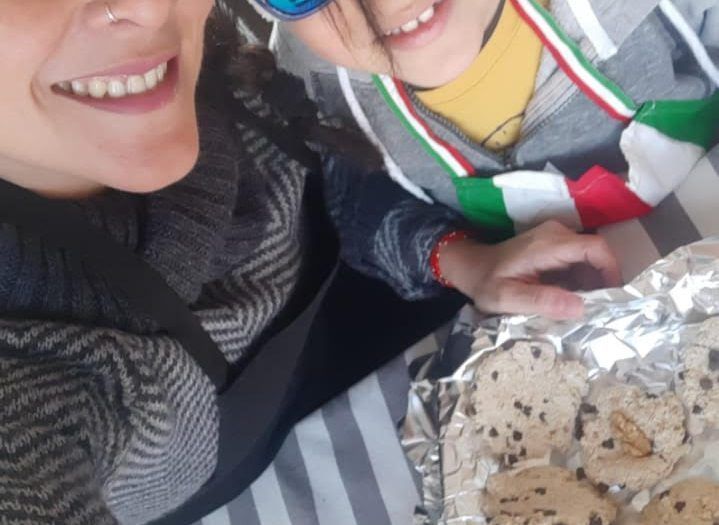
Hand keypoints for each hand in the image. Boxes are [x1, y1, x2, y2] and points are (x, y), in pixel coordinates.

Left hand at [438, 221, 621, 319]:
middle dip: (605, 281)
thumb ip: (541, 300)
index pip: (596, 248)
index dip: (612, 271)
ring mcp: (556, 238)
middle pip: (597, 253)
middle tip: (603, 309)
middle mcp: (556, 234)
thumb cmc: (486, 283)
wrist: (471, 267)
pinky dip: (583, 280)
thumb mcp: (507, 298)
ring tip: (590, 308)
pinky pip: (579, 260)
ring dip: (594, 282)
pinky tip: (574, 299)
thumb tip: (580, 307)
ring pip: (590, 258)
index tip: (615, 297)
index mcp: (548, 244)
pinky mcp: (555, 246)